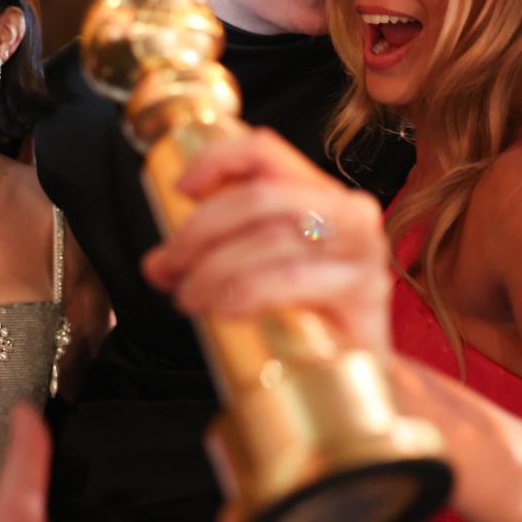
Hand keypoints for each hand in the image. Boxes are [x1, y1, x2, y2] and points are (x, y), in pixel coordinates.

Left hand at [142, 128, 392, 353]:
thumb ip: (216, 251)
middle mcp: (348, 211)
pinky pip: (291, 280)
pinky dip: (246, 291)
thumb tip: (157, 264)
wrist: (361, 371)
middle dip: (200, 230)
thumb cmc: (310, 311)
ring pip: (270, 238)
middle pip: (259, 198)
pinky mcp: (364, 292)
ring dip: (214, 268)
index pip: (265, 150)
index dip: (215, 161)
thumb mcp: (263, 265)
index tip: (180, 190)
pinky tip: (223, 309)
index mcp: (319, 192)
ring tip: (188, 297)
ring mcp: (361, 249)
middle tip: (168, 267)